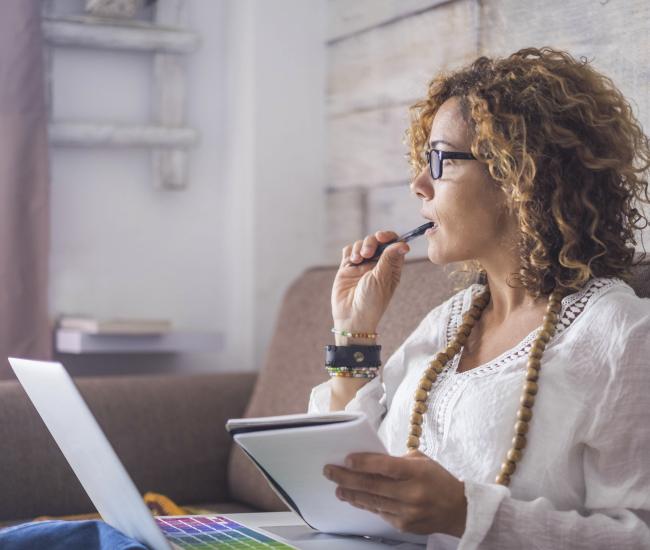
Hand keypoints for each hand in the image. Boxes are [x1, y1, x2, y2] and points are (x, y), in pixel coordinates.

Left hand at [323, 451, 466, 537]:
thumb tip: (371, 461)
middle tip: (330, 472)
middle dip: (347, 478)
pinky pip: (379, 513)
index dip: (364, 463)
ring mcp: (407, 512)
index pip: (385, 466)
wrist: (459, 510)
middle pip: (372, 485)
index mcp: (417, 472)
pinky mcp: (403, 525)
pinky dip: (366, 504)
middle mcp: (411, 493)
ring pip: (372, 501)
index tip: (346, 459)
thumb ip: (398, 461)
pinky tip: (355, 499)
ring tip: (337, 488)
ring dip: (352, 494)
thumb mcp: (422, 461)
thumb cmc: (438, 480)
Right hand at [332, 231, 409, 334]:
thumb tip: (404, 244)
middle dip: (371, 242)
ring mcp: (362, 265)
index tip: (382, 237)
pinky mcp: (348, 267)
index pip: (393, 244)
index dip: (389, 237)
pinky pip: (349, 251)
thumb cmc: (371, 301)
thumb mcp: (382, 278)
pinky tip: (351, 262)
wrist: (352, 316)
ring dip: (359, 247)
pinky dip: (350, 252)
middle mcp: (377, 264)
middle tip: (367, 253)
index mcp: (391, 267)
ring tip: (357, 260)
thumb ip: (389, 258)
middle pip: (377, 241)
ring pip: (361, 243)